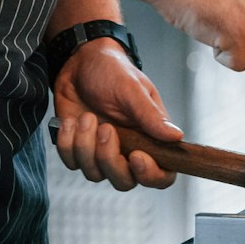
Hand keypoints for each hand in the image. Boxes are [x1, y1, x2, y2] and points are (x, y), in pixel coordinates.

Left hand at [52, 38, 180, 191]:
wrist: (78, 61)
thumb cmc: (112, 71)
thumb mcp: (132, 89)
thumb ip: (151, 116)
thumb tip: (177, 137)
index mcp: (150, 137)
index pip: (162, 175)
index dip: (151, 175)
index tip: (137, 156)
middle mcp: (128, 150)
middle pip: (125, 181)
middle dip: (110, 159)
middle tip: (105, 129)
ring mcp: (101, 152)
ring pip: (95, 174)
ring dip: (86, 146)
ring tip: (85, 117)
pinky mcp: (78, 150)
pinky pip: (71, 163)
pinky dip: (68, 142)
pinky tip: (71, 121)